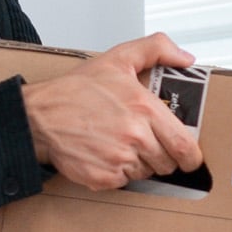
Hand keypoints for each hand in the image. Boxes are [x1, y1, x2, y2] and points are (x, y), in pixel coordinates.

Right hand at [20, 32, 202, 193]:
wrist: (40, 115)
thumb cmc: (76, 90)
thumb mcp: (119, 58)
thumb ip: (156, 49)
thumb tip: (185, 58)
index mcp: (144, 109)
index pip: (184, 145)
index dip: (191, 156)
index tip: (189, 157)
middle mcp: (135, 136)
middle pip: (167, 163)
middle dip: (161, 156)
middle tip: (145, 142)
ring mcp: (119, 159)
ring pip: (146, 173)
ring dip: (139, 163)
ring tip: (120, 143)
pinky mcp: (104, 178)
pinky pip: (124, 182)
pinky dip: (118, 173)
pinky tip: (106, 153)